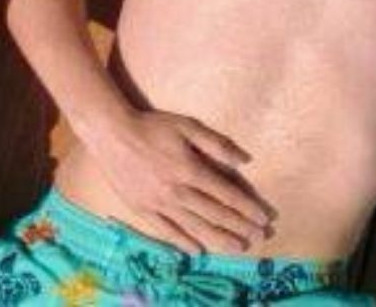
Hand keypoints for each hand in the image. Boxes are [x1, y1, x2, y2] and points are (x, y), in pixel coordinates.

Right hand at [88, 109, 271, 253]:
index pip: (226, 194)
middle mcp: (178, 192)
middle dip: (240, 226)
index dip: (247, 207)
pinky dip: (184, 242)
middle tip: (260, 237)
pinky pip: (167, 232)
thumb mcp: (187, 126)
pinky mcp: (143, 210)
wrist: (112, 134)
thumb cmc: (152, 126)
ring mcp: (159, 204)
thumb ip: (216, 144)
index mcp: (190, 169)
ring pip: (195, 227)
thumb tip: (244, 160)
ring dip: (219, 239)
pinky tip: (197, 250)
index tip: (264, 217)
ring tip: (238, 247)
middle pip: (215, 214)